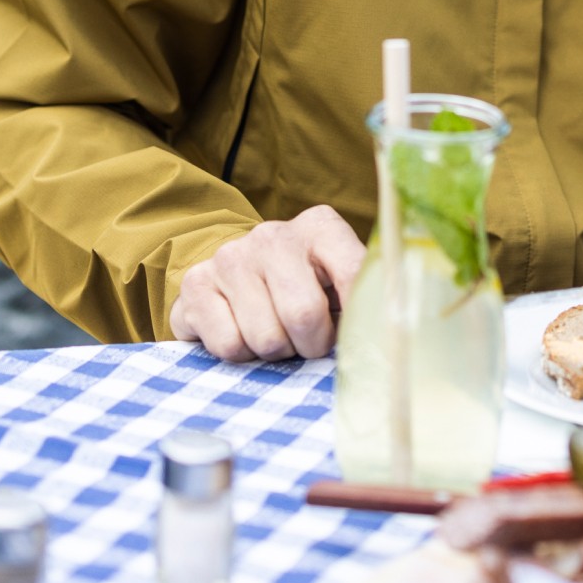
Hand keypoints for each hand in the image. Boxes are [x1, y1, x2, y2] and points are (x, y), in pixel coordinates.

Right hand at [168, 204, 366, 361]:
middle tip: (308, 339)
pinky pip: (229, 346)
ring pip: (265, 338)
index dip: (356, 321)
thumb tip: (386, 342)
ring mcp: (230, 257)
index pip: (355, 275)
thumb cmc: (303, 287)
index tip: (355, 337)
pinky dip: (240, 354)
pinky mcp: (196, 284)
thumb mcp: (339, 283)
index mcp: (321, 227)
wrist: (235, 273)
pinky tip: (242, 330)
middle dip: (311, 344)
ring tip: (275, 331)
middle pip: (303, 315)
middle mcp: (274, 235)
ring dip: (275, 351)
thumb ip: (364, 301)